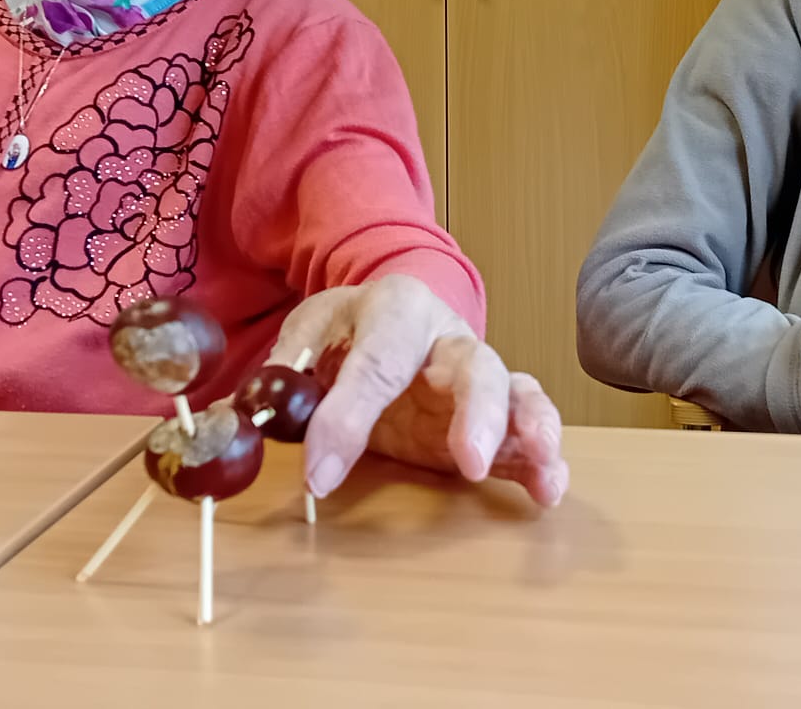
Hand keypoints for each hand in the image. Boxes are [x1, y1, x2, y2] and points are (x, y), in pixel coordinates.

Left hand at [271, 275, 568, 505]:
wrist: (396, 312)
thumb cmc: (352, 327)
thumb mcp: (310, 330)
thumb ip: (286, 369)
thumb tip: (252, 416)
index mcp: (397, 310)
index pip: (376, 362)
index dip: (348, 418)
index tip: (320, 474)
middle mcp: (449, 340)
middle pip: (477, 367)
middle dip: (478, 414)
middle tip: (470, 462)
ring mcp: (479, 379)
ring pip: (519, 394)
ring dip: (532, 431)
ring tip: (541, 468)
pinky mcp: (496, 418)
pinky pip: (530, 431)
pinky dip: (545, 460)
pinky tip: (548, 491)